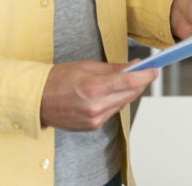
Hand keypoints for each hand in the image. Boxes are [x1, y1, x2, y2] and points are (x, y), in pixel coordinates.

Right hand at [40, 60, 156, 130]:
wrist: (37, 100)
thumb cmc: (57, 80)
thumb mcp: (87, 66)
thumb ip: (113, 68)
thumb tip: (133, 66)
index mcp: (94, 88)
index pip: (129, 81)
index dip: (145, 75)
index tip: (154, 70)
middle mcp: (96, 106)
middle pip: (129, 94)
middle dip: (139, 82)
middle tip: (145, 72)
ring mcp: (94, 119)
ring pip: (123, 104)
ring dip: (128, 92)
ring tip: (126, 81)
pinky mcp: (92, 126)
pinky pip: (112, 112)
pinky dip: (115, 102)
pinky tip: (110, 94)